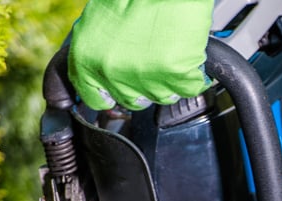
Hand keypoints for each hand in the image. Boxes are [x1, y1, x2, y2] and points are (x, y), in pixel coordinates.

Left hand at [68, 0, 213, 110]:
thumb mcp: (100, 19)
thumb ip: (99, 50)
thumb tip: (104, 72)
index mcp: (87, 57)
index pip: (93, 97)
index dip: (108, 95)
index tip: (115, 94)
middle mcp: (112, 72)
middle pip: (130, 100)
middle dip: (142, 85)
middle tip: (151, 61)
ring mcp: (144, 77)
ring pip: (161, 97)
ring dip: (169, 80)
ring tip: (171, 51)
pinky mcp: (174, 74)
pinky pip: (189, 87)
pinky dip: (194, 75)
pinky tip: (190, 57)